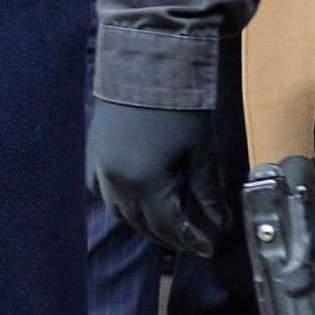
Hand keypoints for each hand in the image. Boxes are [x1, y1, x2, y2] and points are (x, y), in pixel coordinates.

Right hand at [88, 98, 226, 256]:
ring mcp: (100, 169)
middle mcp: (117, 183)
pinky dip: (118, 201)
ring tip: (165, 225)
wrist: (144, 66)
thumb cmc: (178, 108)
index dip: (191, 240)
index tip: (209, 248)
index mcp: (145, 184)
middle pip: (143, 224)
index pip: (170, 227)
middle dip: (169, 236)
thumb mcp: (200, 152)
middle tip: (191, 240)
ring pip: (120, 211)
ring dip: (143, 223)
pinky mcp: (92, 154)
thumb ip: (208, 191)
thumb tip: (221, 223)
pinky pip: (100, 190)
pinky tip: (132, 201)